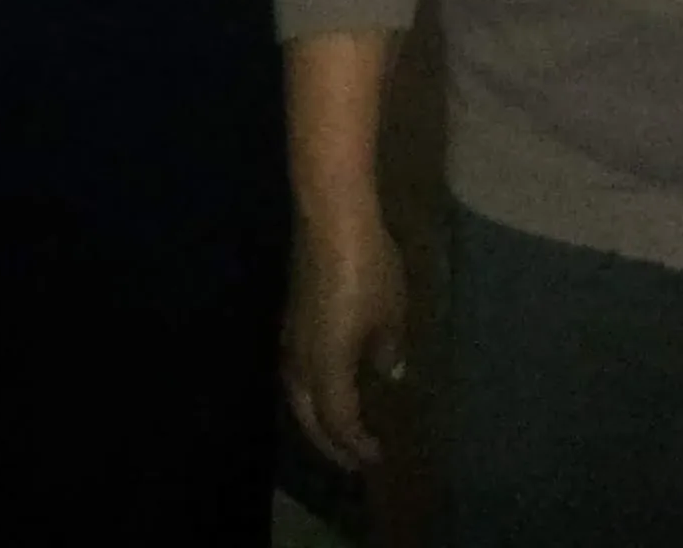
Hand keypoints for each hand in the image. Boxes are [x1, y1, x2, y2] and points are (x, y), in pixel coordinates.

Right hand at [283, 205, 408, 471]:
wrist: (331, 221)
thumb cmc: (367, 270)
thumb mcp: (391, 312)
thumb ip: (388, 349)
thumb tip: (388, 372)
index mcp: (326, 368)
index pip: (338, 421)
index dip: (354, 444)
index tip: (374, 459)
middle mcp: (301, 362)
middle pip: (310, 417)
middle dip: (331, 443)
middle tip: (352, 460)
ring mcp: (291, 339)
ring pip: (298, 396)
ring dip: (317, 419)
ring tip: (337, 430)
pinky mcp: (291, 318)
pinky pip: (298, 374)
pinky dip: (313, 393)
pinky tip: (327, 385)